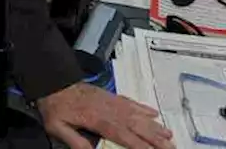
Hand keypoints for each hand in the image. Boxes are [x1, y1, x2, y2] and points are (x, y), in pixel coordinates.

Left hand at [36, 83, 173, 148]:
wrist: (54, 83)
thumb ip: (75, 141)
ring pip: (138, 115)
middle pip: (137, 127)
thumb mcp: (58, 127)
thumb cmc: (55, 106)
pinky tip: (154, 114)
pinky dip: (143, 108)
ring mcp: (111, 102)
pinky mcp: (111, 96)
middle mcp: (109, 110)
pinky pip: (131, 103)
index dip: (141, 146)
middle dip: (155, 139)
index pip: (125, 136)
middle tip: (171, 147)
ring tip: (169, 135)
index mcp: (98, 120)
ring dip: (154, 125)